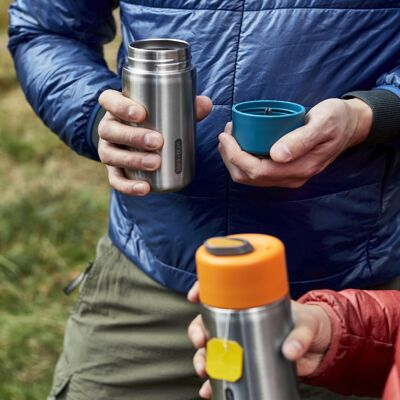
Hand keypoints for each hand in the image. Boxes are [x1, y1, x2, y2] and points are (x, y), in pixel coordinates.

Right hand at [98, 90, 212, 195]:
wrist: (139, 141)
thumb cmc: (154, 121)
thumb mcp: (166, 110)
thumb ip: (185, 106)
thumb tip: (206, 104)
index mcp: (115, 107)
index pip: (108, 100)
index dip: (120, 106)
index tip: (141, 113)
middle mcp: (107, 128)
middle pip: (110, 130)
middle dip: (133, 136)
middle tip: (157, 141)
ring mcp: (108, 151)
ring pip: (111, 155)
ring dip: (133, 160)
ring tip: (155, 163)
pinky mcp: (112, 171)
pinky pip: (116, 180)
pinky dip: (129, 186)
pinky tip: (145, 188)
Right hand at [187, 282, 331, 398]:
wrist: (319, 349)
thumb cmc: (308, 325)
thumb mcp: (306, 324)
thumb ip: (299, 337)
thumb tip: (289, 351)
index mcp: (250, 304)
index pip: (220, 291)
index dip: (203, 289)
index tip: (194, 296)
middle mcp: (240, 322)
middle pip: (208, 322)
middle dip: (198, 331)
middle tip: (201, 340)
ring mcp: (241, 345)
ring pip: (211, 349)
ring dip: (202, 359)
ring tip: (204, 369)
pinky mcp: (246, 366)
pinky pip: (224, 373)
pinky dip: (213, 383)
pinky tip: (209, 389)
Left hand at [219, 98, 371, 187]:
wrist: (349, 125)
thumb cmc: (337, 120)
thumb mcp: (323, 122)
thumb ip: (302, 139)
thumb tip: (276, 155)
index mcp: (300, 168)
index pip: (258, 171)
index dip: (236, 156)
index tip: (226, 136)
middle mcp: (292, 178)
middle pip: (249, 178)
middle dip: (230, 158)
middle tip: (225, 134)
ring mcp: (288, 177)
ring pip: (250, 178)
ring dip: (234, 160)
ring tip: (229, 137)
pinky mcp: (285, 171)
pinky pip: (257, 172)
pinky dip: (242, 160)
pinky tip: (240, 144)